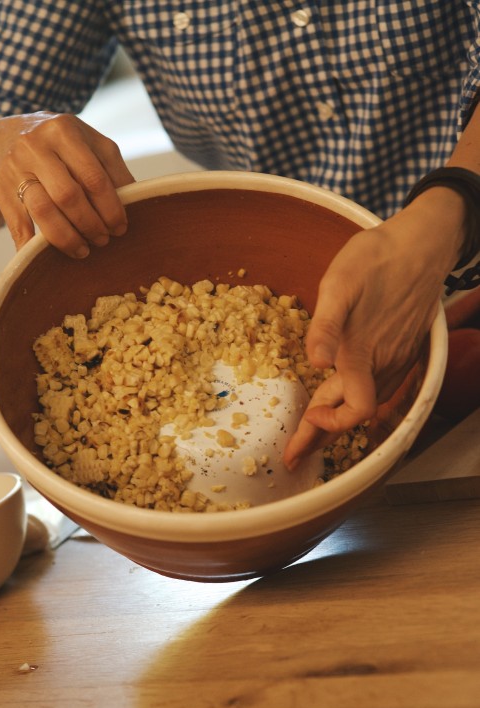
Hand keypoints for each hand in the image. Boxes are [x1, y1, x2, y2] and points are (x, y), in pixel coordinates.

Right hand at [0, 112, 134, 255]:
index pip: (94, 177)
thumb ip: (112, 169)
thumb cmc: (61, 147)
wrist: (8, 138)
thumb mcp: (89, 145)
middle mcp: (35, 145)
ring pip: (43, 211)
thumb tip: (138, 201)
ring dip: (67, 238)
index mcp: (64, 130)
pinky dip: (31, 246)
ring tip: (83, 251)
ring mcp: (13, 166)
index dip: (110, 208)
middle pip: (68, 196)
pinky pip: (18, 224)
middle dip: (91, 225)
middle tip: (103, 241)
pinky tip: (44, 258)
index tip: (121, 228)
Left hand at [283, 189, 465, 467]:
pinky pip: (376, 387)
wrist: (421, 243)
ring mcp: (395, 359)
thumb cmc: (376, 258)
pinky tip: (338, 400)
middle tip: (294, 457)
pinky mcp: (400, 351)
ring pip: (365, 402)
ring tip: (309, 435)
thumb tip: (316, 362)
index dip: (330, 425)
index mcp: (365, 352)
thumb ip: (326, 325)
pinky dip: (353, 403)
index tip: (305, 422)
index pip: (355, 409)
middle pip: (354, 413)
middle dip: (322, 437)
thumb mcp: (341, 283)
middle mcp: (384, 363)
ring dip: (336, 421)